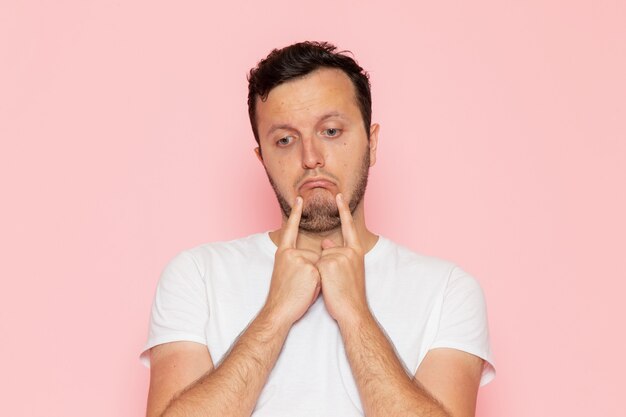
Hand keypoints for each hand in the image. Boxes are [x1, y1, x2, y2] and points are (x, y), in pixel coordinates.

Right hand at [264, 196, 321, 326]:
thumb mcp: (288, 271)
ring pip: (320, 263)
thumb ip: (298, 258)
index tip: (299, 198)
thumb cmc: (285, 294)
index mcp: (283, 252)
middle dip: (314, 270)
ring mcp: (301, 260)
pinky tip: (308, 289)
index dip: (295, 213)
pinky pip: (323, 272)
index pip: (290, 229)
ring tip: (303, 288)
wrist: (280, 310)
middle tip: (299, 284)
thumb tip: (318, 250)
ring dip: (317, 276)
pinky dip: (319, 282)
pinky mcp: (310, 268)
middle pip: (314, 254)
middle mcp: (290, 253)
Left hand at [316, 193, 367, 323]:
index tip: (339, 194)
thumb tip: (326, 243)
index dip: (343, 210)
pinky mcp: (328, 264)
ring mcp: (338, 257)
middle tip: (338, 283)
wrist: (352, 311)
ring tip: (334, 286)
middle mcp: (349, 251)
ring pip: (321, 258)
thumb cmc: (350, 294)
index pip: (348, 226)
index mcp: (356, 251)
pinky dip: (317, 276)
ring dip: (322, 272)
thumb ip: (338, 254)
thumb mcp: (349, 270)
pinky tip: (328, 285)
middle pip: (328, 250)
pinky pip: (315, 265)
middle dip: (327, 266)